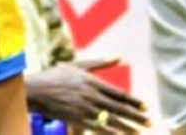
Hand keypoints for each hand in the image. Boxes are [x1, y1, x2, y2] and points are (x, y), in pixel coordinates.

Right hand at [26, 58, 148, 133]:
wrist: (37, 90)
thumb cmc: (56, 75)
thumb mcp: (78, 65)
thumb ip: (99, 63)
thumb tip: (119, 57)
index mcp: (93, 82)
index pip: (118, 94)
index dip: (133, 101)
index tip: (145, 107)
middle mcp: (91, 96)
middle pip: (118, 108)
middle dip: (135, 116)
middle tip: (148, 122)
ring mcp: (84, 108)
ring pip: (111, 120)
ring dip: (127, 126)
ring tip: (138, 131)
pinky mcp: (77, 119)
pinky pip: (97, 127)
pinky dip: (109, 131)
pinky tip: (118, 134)